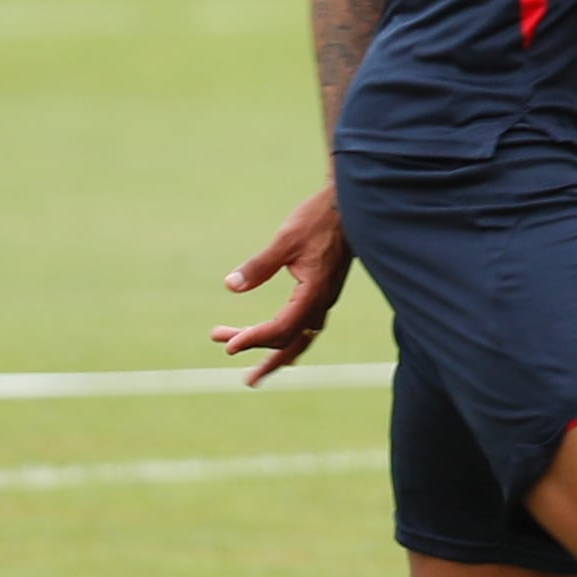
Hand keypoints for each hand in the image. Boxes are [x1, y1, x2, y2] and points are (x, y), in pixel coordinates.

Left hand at [212, 186, 352, 383]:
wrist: (351, 205)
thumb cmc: (320, 218)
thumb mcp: (286, 239)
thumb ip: (259, 265)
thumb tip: (231, 286)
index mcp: (314, 293)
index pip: (281, 328)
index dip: (253, 339)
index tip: (229, 345)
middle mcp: (322, 302)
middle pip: (289, 341)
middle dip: (256, 348)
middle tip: (225, 348)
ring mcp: (325, 299)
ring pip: (299, 338)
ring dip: (273, 351)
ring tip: (253, 371)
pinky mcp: (324, 292)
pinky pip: (306, 327)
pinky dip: (289, 339)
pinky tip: (277, 338)